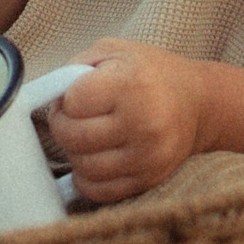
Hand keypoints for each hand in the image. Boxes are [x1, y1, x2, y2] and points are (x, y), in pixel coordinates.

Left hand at [44, 39, 210, 202]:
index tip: (73, 97)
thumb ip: (75, 68)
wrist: (199, 103)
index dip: (65, 100)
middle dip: (63, 127)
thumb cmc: (151, 73)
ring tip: (86, 137)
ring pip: (84, 167)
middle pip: (73, 137)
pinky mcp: (149, 180)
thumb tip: (43, 96)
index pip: (73, 102)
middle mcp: (143, 122)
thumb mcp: (114, 51)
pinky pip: (100, 191)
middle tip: (71, 118)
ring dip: (75, 153)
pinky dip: (87, 178)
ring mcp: (148, 156)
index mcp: (132, 84)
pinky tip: (95, 159)